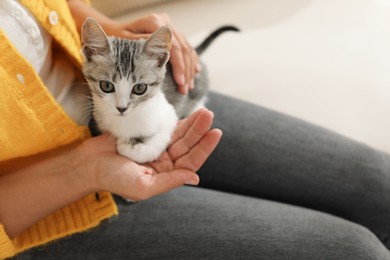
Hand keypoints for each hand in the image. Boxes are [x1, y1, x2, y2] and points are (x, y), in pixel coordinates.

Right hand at [81, 109, 221, 200]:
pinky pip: (166, 128)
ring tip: (204, 112)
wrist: (89, 164)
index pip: (190, 162)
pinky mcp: (146, 135)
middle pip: (187, 145)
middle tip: (209, 114)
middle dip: (199, 131)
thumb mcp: (143, 186)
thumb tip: (195, 178)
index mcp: (165, 175)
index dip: (204, 148)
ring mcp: (156, 148)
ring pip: (179, 135)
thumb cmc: (112, 178)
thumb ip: (169, 181)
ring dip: (192, 124)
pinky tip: (188, 114)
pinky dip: (177, 121)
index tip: (216, 133)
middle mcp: (164, 162)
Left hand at [106, 13, 199, 94]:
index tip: (179, 82)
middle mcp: (164, 22)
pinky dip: (191, 61)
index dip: (178, 65)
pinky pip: (186, 47)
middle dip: (185, 71)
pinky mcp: (172, 33)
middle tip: (184, 88)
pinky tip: (195, 72)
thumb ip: (143, 45)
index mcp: (154, 22)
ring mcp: (169, 27)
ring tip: (188, 86)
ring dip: (189, 69)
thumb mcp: (125, 42)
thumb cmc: (117, 39)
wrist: (115, 32)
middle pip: (182, 48)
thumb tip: (163, 49)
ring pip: (186, 49)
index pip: (172, 46)